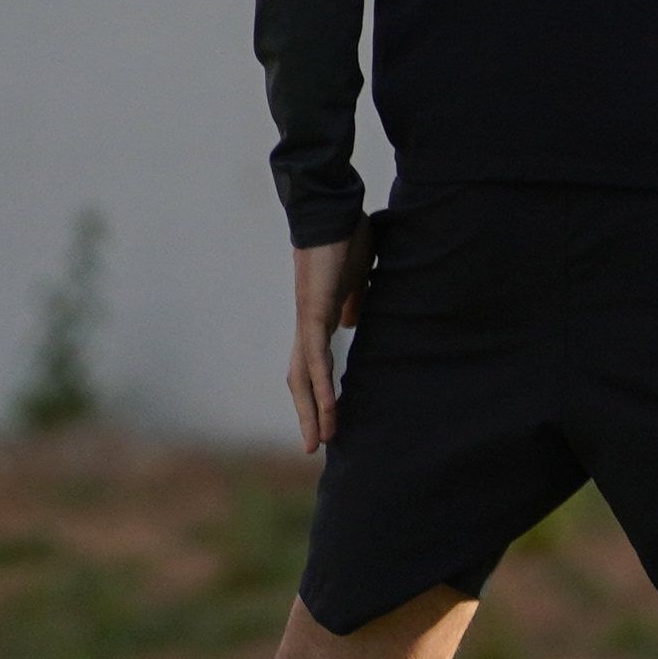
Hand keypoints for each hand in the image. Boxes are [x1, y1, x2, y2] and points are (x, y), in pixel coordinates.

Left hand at [285, 228, 371, 454]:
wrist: (330, 211)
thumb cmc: (344, 237)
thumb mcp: (356, 277)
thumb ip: (353, 301)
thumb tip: (351, 321)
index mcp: (318, 317)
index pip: (314, 364)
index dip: (317, 392)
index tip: (326, 419)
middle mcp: (307, 324)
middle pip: (301, 379)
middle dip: (308, 414)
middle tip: (316, 447)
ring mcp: (306, 320)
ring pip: (304, 376)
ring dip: (312, 410)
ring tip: (321, 440)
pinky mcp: (312, 312)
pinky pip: (315, 357)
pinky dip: (321, 384)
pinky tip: (328, 406)